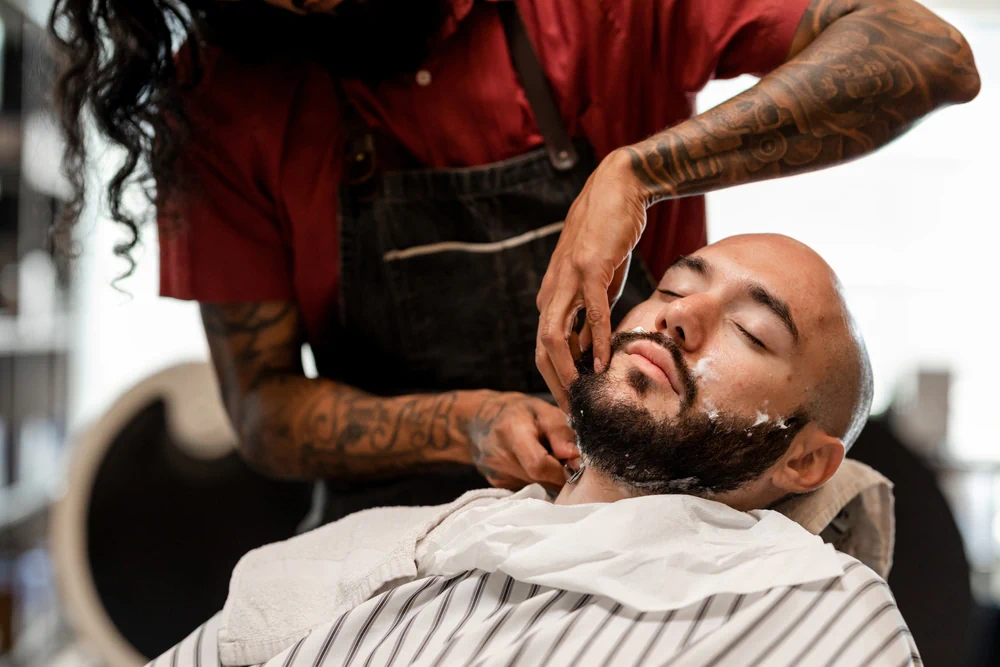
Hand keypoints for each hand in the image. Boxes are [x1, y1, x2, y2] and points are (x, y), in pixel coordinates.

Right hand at [465, 391, 579, 493]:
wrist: (482, 421)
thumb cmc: (519, 411)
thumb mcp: (543, 409)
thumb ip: (560, 432)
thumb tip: (576, 458)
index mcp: (511, 432)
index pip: (539, 465)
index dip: (562, 469)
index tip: (573, 462)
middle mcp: (499, 457)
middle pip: (540, 479)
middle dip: (559, 473)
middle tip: (562, 457)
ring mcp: (496, 474)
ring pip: (537, 487)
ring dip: (549, 477)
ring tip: (545, 456)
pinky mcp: (497, 484)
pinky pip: (528, 488)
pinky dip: (537, 480)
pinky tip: (532, 464)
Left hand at [536, 148, 648, 409]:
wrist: (619, 190)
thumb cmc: (609, 237)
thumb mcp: (598, 284)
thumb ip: (590, 316)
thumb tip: (589, 350)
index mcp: (551, 295)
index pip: (543, 347)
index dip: (554, 377)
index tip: (571, 401)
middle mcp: (552, 290)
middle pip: (541, 348)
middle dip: (555, 383)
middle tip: (572, 410)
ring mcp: (567, 279)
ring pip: (555, 335)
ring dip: (567, 369)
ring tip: (582, 395)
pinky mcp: (590, 268)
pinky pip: (591, 312)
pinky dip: (596, 339)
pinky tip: (603, 361)